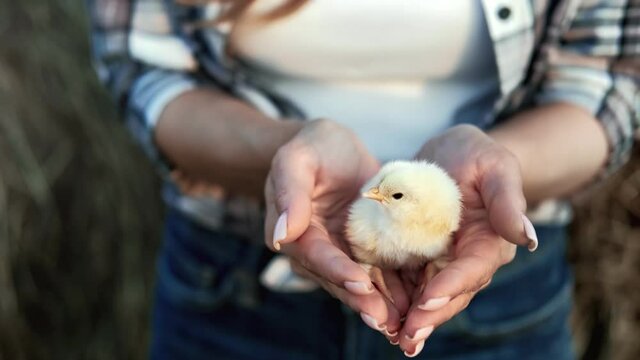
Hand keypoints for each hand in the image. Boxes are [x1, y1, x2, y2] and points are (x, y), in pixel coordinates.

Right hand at [264, 119, 409, 336]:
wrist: (333, 147)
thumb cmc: (313, 146)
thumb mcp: (298, 158)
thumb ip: (289, 192)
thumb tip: (279, 235)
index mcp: (294, 230)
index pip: (316, 255)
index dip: (338, 271)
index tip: (362, 286)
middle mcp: (315, 248)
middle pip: (338, 278)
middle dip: (362, 300)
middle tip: (387, 321)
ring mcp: (340, 251)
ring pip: (360, 281)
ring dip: (380, 304)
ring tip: (403, 325)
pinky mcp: (362, 248)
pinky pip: (378, 270)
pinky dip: (395, 288)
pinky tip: (416, 304)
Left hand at [397, 125, 537, 355]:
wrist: (452, 154)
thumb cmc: (478, 155)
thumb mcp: (494, 167)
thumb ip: (507, 201)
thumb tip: (526, 237)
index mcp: (489, 240)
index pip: (472, 269)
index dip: (451, 286)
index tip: (428, 302)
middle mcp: (468, 258)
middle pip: (451, 293)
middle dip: (430, 316)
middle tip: (408, 337)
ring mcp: (444, 261)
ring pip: (430, 296)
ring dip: (415, 320)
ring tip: (396, 339)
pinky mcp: (421, 258)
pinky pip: (410, 284)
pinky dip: (399, 302)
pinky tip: (382, 318)